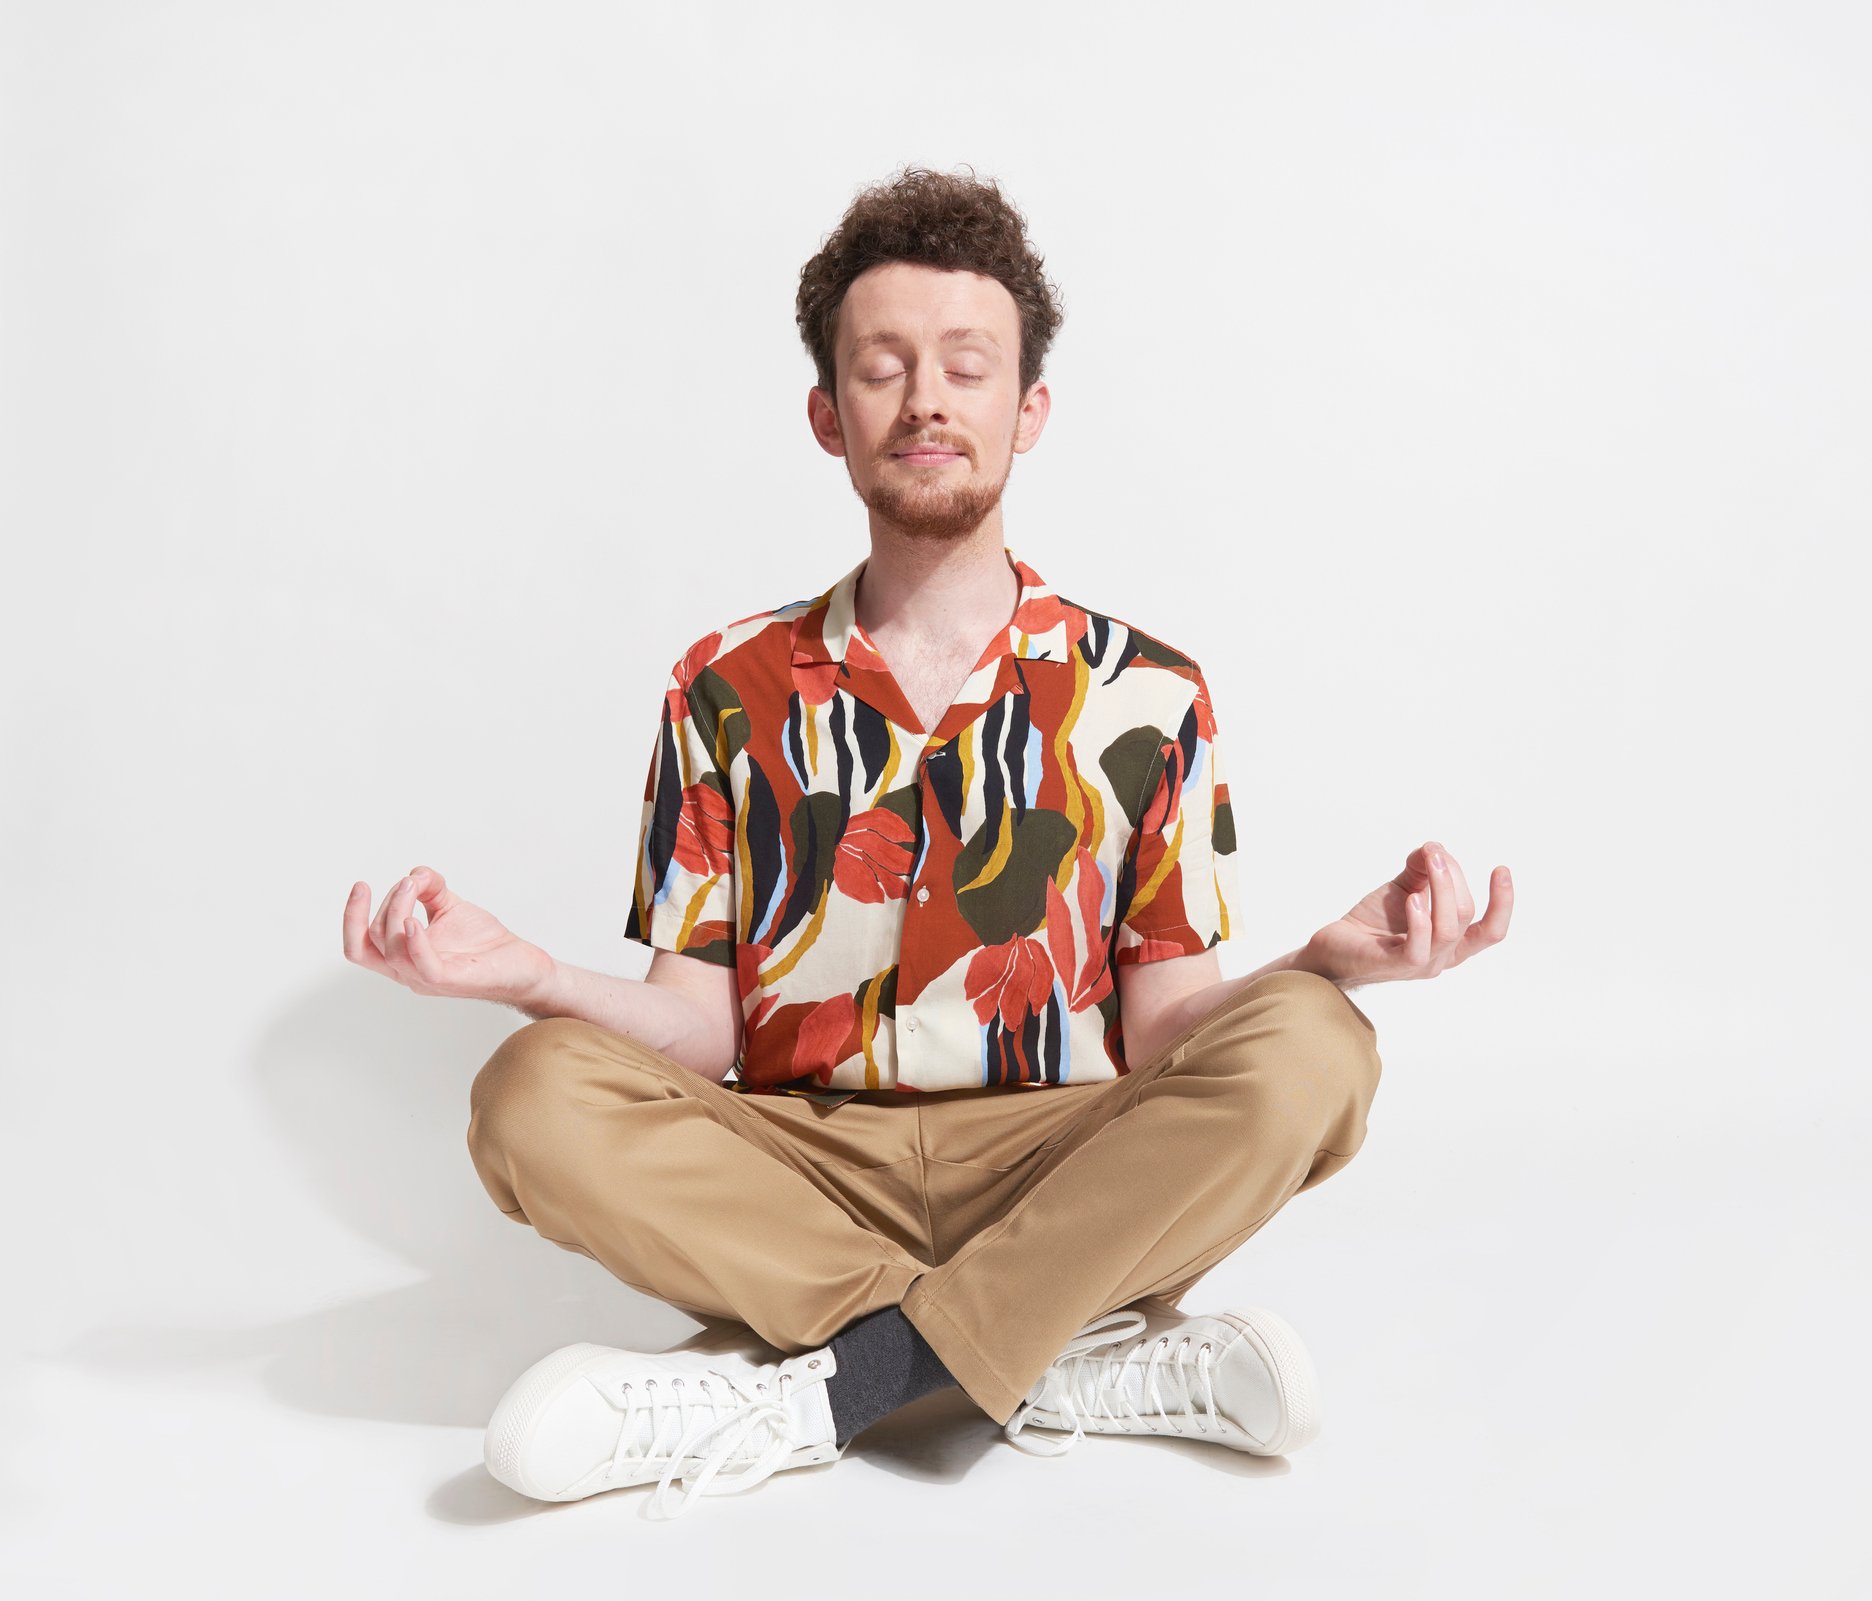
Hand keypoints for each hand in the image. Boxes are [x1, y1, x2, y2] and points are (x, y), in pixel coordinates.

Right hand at [342, 866, 555, 1006]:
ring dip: (397, 912)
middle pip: (374, 941)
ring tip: (414, 887)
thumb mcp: (450, 907)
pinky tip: (415, 921)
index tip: (361, 884)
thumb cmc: (485, 943)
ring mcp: (427, 979)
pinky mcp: (451, 981)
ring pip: (392, 951)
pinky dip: (414, 943)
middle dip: (388, 903)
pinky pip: (422, 967)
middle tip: (410, 883)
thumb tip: (415, 874)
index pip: (361, 944)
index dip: (352, 916)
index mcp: (403, 957)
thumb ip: (430, 889)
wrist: (523, 964)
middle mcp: (409, 972)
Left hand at [1301, 841, 1511, 986]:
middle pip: (1464, 916)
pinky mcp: (1395, 965)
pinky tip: (1412, 898)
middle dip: (1453, 879)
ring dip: (1441, 890)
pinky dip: (1420, 920)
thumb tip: (1435, 847)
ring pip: (1447, 930)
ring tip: (1429, 864)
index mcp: (1452, 943)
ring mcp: (1420, 965)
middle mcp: (1442, 957)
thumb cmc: (1374, 921)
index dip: (1503, 903)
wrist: (1335, 945)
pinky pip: (1418, 948)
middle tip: (1434, 855)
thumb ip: (1422, 869)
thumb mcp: (1404, 888)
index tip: (1501, 869)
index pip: (1491, 930)